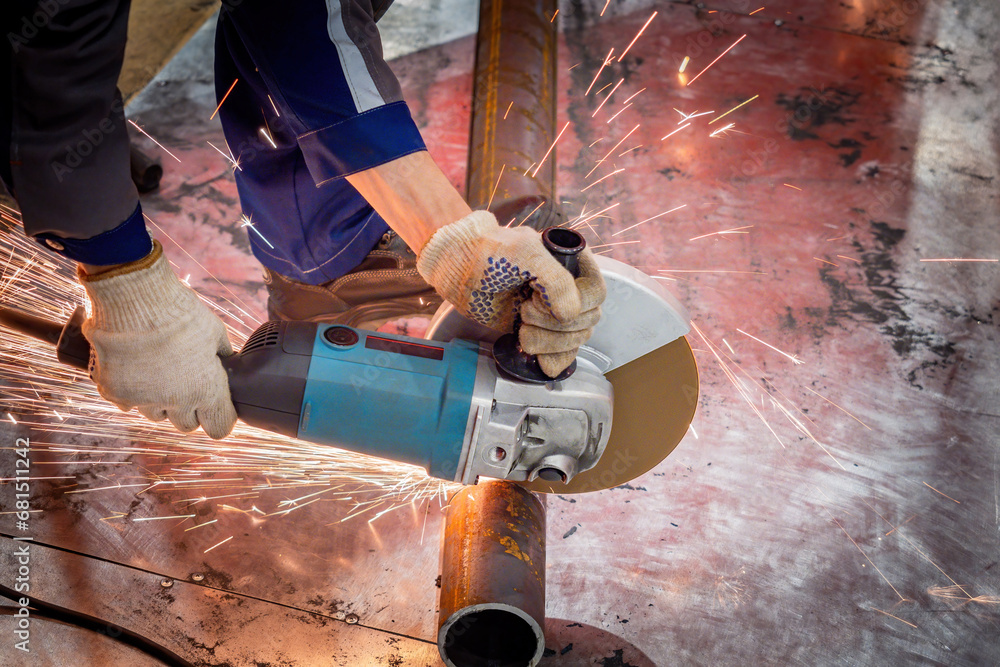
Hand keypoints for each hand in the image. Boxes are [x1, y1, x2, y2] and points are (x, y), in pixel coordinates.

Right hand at [79, 241, 237, 438]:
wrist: (135, 301)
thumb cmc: (180, 314)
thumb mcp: (214, 332)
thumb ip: (221, 354)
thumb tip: (226, 360)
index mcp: (207, 390)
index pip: (220, 427)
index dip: (219, 418)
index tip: (216, 409)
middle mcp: (177, 402)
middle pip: (186, 425)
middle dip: (188, 409)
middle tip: (185, 383)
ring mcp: (144, 400)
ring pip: (156, 415)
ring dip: (159, 401)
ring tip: (158, 371)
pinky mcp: (116, 393)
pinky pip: (127, 403)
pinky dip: (131, 391)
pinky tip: (134, 367)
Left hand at [416, 210, 605, 376]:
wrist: (457, 269)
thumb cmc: (488, 252)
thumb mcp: (525, 254)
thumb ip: (555, 280)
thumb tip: (572, 315)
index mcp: (571, 263)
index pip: (596, 291)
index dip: (576, 302)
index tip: (543, 300)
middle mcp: (568, 288)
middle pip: (588, 319)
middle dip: (556, 323)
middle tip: (525, 312)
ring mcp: (553, 311)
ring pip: (576, 338)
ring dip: (551, 342)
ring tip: (522, 329)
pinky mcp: (539, 331)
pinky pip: (562, 353)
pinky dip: (554, 360)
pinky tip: (541, 361)